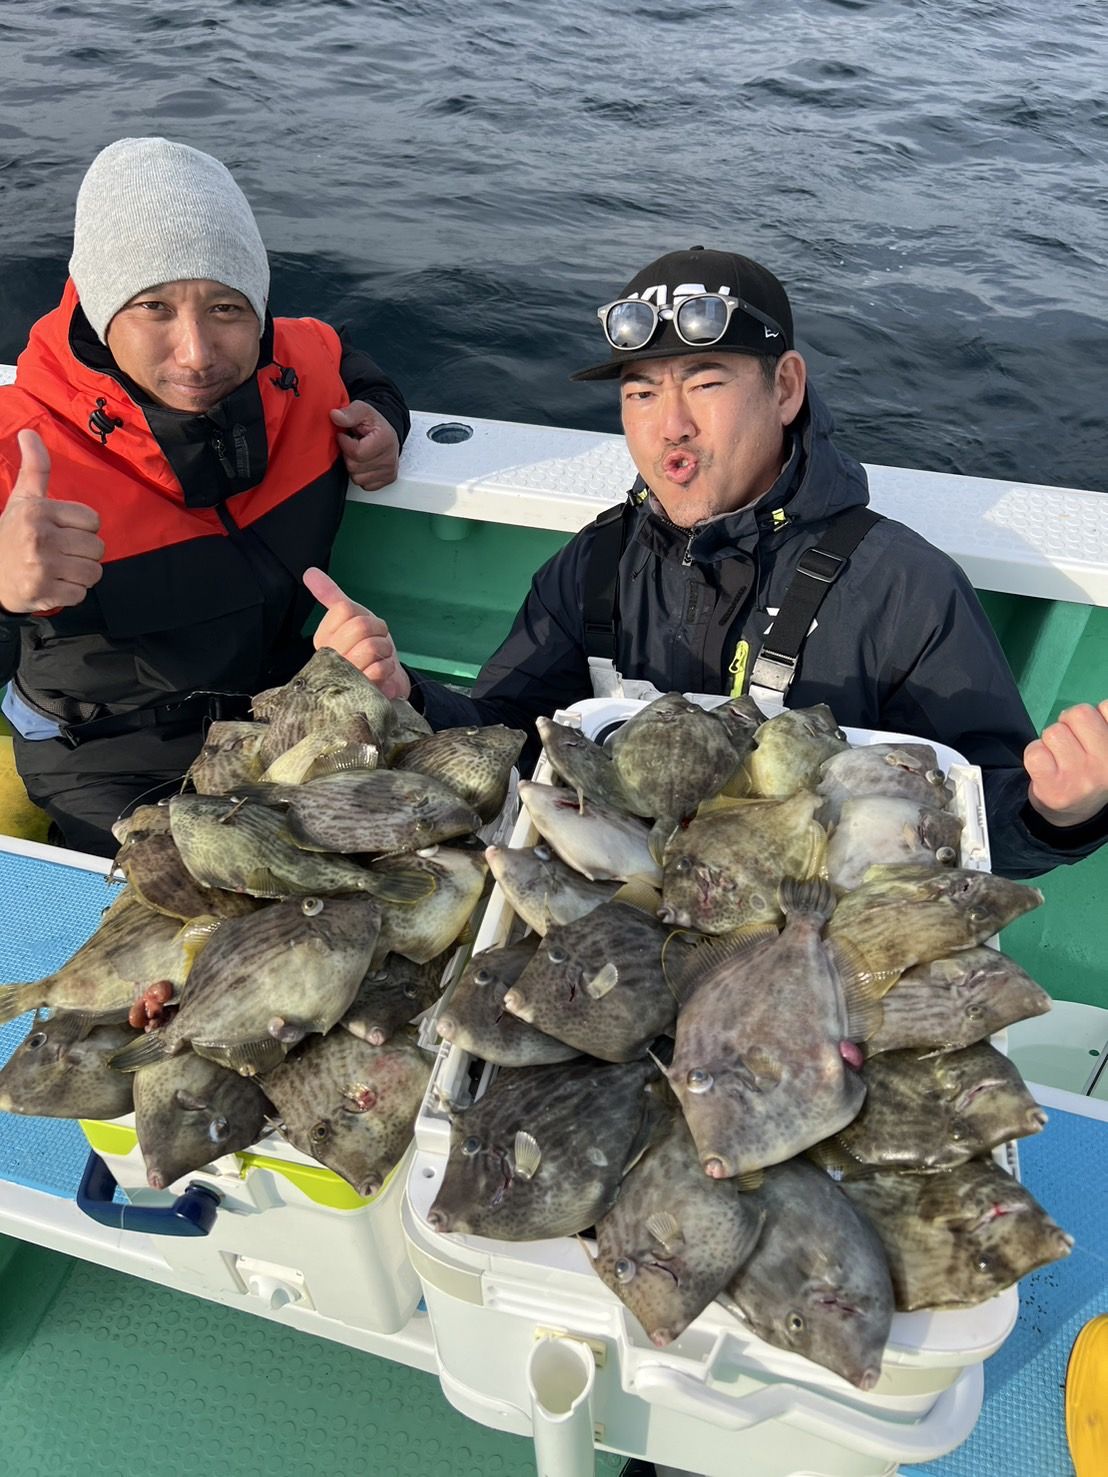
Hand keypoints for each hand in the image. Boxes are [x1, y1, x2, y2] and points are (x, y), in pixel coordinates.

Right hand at [0, 429, 103, 612]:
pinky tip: (54, 584)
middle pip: (97, 548)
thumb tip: (29, 433)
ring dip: (81, 574)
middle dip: (83, 552)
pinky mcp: (45, 592)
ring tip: (59, 568)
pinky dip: (72, 592)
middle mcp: (40, 538)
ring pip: (93, 572)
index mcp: (38, 511)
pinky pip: (82, 593)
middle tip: (60, 552)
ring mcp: (42, 567)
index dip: (82, 528)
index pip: (93, 521)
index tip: (62, 530)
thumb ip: (35, 468)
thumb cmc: (13, 534)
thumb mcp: (23, 498)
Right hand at [302, 565, 409, 698]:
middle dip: (379, 631)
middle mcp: (328, 660)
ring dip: (385, 651)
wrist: (388, 681)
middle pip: (360, 626)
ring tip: (379, 660)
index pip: (344, 609)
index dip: (364, 615)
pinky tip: (382, 676)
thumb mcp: (352, 618)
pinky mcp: (360, 694)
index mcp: (323, 639)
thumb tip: (310, 572)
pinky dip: (389, 668)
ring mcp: (342, 679)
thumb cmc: (367, 647)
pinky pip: (379, 669)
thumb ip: (330, 595)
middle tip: (378, 643)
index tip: (367, 629)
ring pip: (371, 647)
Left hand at [331, 401, 399, 490]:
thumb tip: (335, 416)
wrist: (386, 432)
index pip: (356, 452)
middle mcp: (390, 458)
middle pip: (355, 467)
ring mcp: (389, 471)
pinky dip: (361, 475)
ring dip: (354, 466)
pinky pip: (364, 485)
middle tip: (353, 444)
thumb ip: (349, 413)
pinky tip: (364, 463)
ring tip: (359, 453)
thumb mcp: (361, 410)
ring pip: (357, 478)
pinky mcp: (388, 480)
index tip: (345, 436)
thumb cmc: (374, 423)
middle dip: (348, 456)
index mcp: (385, 440)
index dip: (345, 444)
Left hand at [1024, 701, 1107, 827]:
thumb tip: (1098, 706)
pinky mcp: (1054, 786)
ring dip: (1050, 740)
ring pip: (1054, 731)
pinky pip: (1035, 751)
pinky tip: (1045, 767)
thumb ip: (1104, 724)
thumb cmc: (1089, 772)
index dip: (1096, 715)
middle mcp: (1107, 765)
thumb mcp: (1105, 749)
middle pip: (1079, 713)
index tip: (1092, 733)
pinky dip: (1034, 753)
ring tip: (1058, 757)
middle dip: (1068, 722)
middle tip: (1070, 743)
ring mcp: (1081, 776)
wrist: (1072, 817)